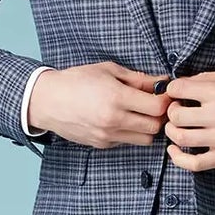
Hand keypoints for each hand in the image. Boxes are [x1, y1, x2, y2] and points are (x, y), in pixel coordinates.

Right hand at [28, 62, 170, 147]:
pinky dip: (131, 132)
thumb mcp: (108, 70)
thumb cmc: (76, 80)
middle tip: (156, 104)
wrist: (48, 101)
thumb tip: (161, 81)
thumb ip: (137, 78)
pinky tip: (123, 119)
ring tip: (141, 113)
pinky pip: (127, 142)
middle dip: (160, 116)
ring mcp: (107, 135)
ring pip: (144, 139)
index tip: (166, 93)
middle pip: (155, 127)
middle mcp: (114, 120)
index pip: (158, 107)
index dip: (167, 100)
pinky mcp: (102, 144)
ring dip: (148, 127)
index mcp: (117, 98)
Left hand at [161, 69, 214, 169]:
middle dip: (171, 112)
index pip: (179, 89)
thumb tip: (185, 82)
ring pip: (180, 138)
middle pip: (175, 115)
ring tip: (176, 128)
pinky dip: (178, 158)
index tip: (176, 94)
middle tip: (177, 112)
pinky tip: (174, 150)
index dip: (172, 90)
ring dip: (172, 133)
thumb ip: (211, 77)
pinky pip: (193, 163)